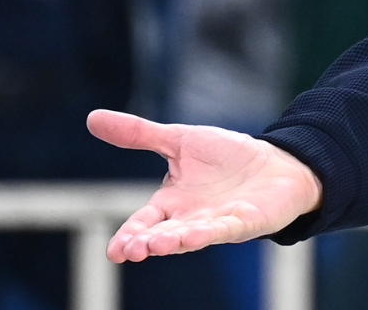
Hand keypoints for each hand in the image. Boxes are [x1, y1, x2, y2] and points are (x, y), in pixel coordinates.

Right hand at [87, 110, 323, 261]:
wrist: (276, 161)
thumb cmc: (226, 156)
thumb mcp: (179, 140)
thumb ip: (139, 134)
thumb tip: (92, 117)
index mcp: (171, 203)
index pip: (144, 223)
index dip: (129, 236)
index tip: (115, 250)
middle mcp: (191, 218)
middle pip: (164, 235)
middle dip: (148, 243)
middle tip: (133, 251)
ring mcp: (218, 222)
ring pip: (192, 236)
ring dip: (176, 242)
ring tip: (158, 245)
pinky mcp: (246, 220)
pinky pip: (227, 228)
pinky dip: (213, 232)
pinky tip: (197, 235)